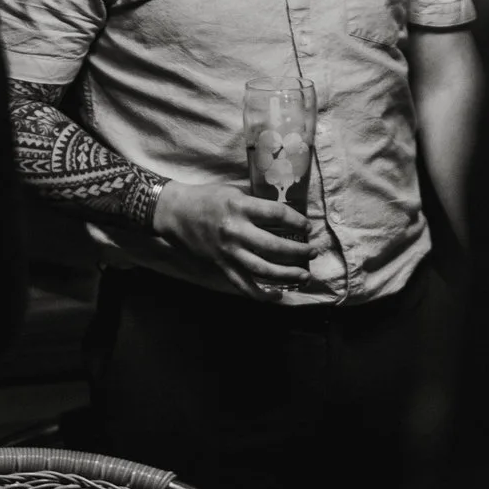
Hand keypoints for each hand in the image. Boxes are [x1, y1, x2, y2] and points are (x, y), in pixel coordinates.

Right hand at [152, 182, 316, 295]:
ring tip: (304, 275)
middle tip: (313, 252)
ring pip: (263, 269)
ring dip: (287, 274)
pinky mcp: (221, 266)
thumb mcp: (234, 192)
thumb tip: (284, 214)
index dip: (297, 222)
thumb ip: (256, 204)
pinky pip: (244, 285)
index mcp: (240, 206)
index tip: (307, 227)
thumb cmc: (206, 198)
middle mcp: (235, 230)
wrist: (175, 213)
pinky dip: (262, 294)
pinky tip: (278, 296)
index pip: (277, 214)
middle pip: (274, 246)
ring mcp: (228, 251)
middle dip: (298, 251)